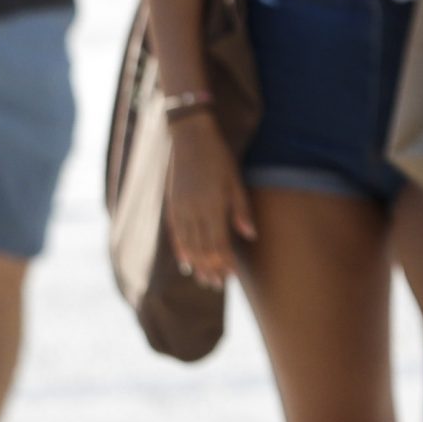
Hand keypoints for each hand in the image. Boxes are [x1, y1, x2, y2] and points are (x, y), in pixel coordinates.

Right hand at [162, 116, 254, 289]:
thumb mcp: (235, 181)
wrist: (190, 136)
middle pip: (203, 249)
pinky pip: (176, 234)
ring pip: (189, 245)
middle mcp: (195, 211)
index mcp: (213, 206)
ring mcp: (181, 209)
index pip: (219, 244)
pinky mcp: (172, 205)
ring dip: (197, 264)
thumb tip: (250, 235)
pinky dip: (181, 250)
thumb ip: (241, 210)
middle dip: (211, 269)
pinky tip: (185, 262)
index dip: (225, 263)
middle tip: (217, 285)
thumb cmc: (218, 157)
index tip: (231, 276)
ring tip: (203, 280)